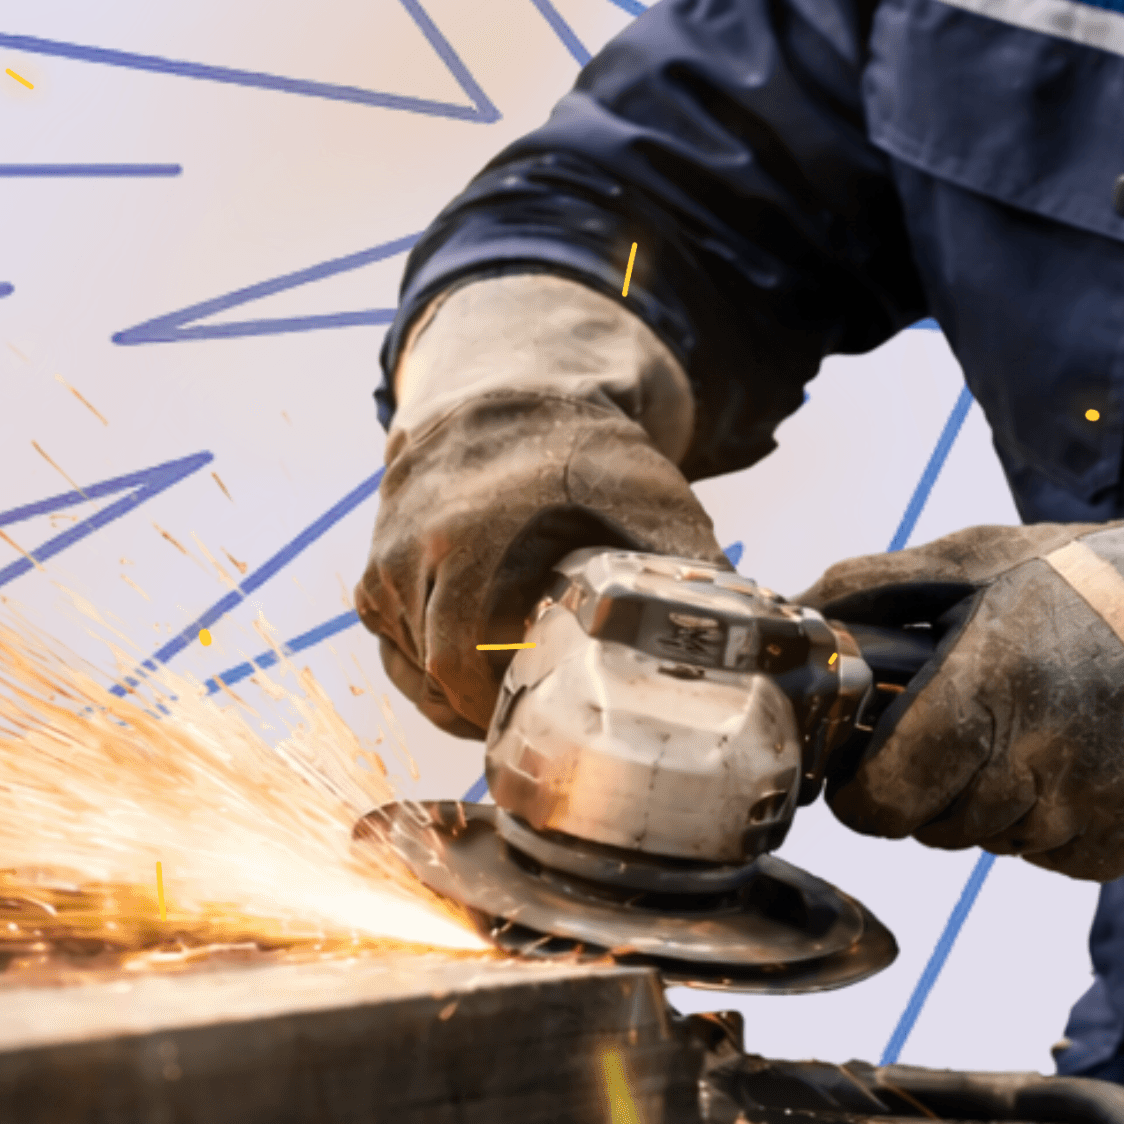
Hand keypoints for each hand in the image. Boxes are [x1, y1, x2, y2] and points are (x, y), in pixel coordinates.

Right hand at [355, 278, 714, 736]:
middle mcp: (422, 546)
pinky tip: (471, 664)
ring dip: (450, 690)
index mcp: (484, 537)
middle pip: (434, 672)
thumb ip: (690, 578)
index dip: (499, 708)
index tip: (540, 729)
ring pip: (407, 662)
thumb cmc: (593, 458)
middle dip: (479, 709)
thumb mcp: (655, 506)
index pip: (466, 661)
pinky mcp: (376, 562)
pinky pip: (391, 639)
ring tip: (505, 699)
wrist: (518, 394)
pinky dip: (424, 661)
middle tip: (528, 729)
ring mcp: (390, 555)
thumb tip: (747, 648)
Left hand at [829, 456, 1123, 882]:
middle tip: (970, 718)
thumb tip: (796, 619)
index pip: (878, 801)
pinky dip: (1050, 818)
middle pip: (928, 827)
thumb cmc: (1100, 581)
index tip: (872, 754)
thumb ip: (876, 589)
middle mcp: (1036, 762)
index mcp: (987, 689)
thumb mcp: (979, 559)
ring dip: (993, 799)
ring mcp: (1086, 809)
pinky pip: (1048, 856)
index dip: (863, 783)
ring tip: (1037, 725)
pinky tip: (1080, 755)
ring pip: (989, 841)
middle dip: (930, 783)